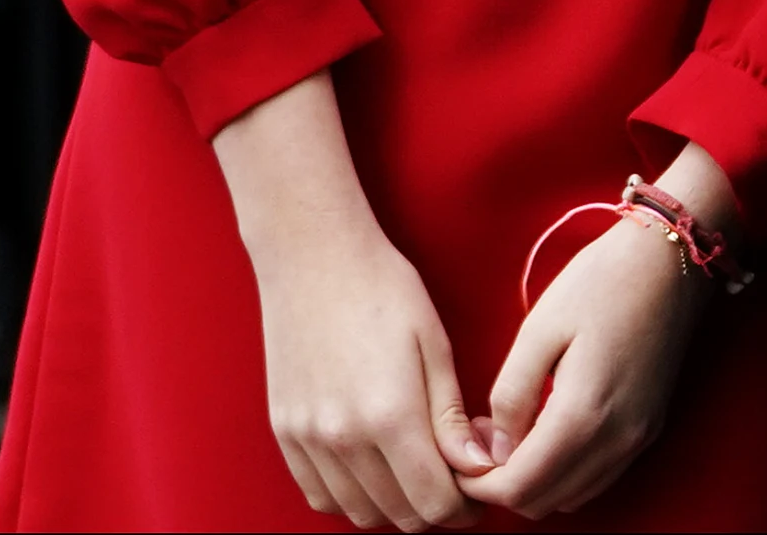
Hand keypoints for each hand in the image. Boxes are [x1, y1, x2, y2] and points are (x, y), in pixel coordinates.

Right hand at [218, 80, 494, 529]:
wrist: (313, 258)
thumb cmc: (383, 289)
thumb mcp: (435, 345)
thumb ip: (452, 416)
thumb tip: (478, 466)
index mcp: (388, 416)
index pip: (432, 502)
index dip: (465, 505)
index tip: (481, 485)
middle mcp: (341, 439)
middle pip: (397, 515)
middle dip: (435, 509)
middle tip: (458, 479)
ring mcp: (306, 440)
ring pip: (357, 511)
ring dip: (394, 506)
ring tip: (420, 471)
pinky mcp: (284, 433)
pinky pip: (319, 494)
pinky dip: (351, 496)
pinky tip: (376, 467)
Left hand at [454, 146, 735, 518]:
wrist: (672, 256)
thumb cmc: (602, 282)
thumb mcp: (540, 329)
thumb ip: (511, 396)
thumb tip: (494, 448)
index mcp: (584, 415)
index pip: (518, 487)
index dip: (478, 482)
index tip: (461, 453)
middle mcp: (616, 439)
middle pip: (542, 501)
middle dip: (502, 484)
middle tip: (482, 439)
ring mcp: (638, 437)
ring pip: (571, 496)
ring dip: (535, 481)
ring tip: (514, 434)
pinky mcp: (650, 427)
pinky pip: (598, 476)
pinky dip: (566, 472)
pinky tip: (550, 431)